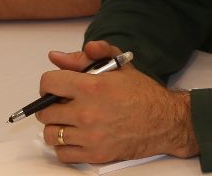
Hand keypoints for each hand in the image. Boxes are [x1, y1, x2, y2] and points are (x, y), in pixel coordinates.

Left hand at [37, 40, 198, 163]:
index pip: (49, 84)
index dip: (49, 83)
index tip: (55, 87)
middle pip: (46, 112)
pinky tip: (76, 137)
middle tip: (64, 104)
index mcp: (92, 87)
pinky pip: (62, 154)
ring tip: (69, 121)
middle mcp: (87, 112)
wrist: (165, 121)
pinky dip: (65, 146)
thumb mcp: (119, 65)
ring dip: (57, 127)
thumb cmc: (142, 94)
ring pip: (51, 134)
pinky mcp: (94, 155)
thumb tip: (57, 57)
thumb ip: (87, 57)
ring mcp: (89, 136)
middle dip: (52, 105)